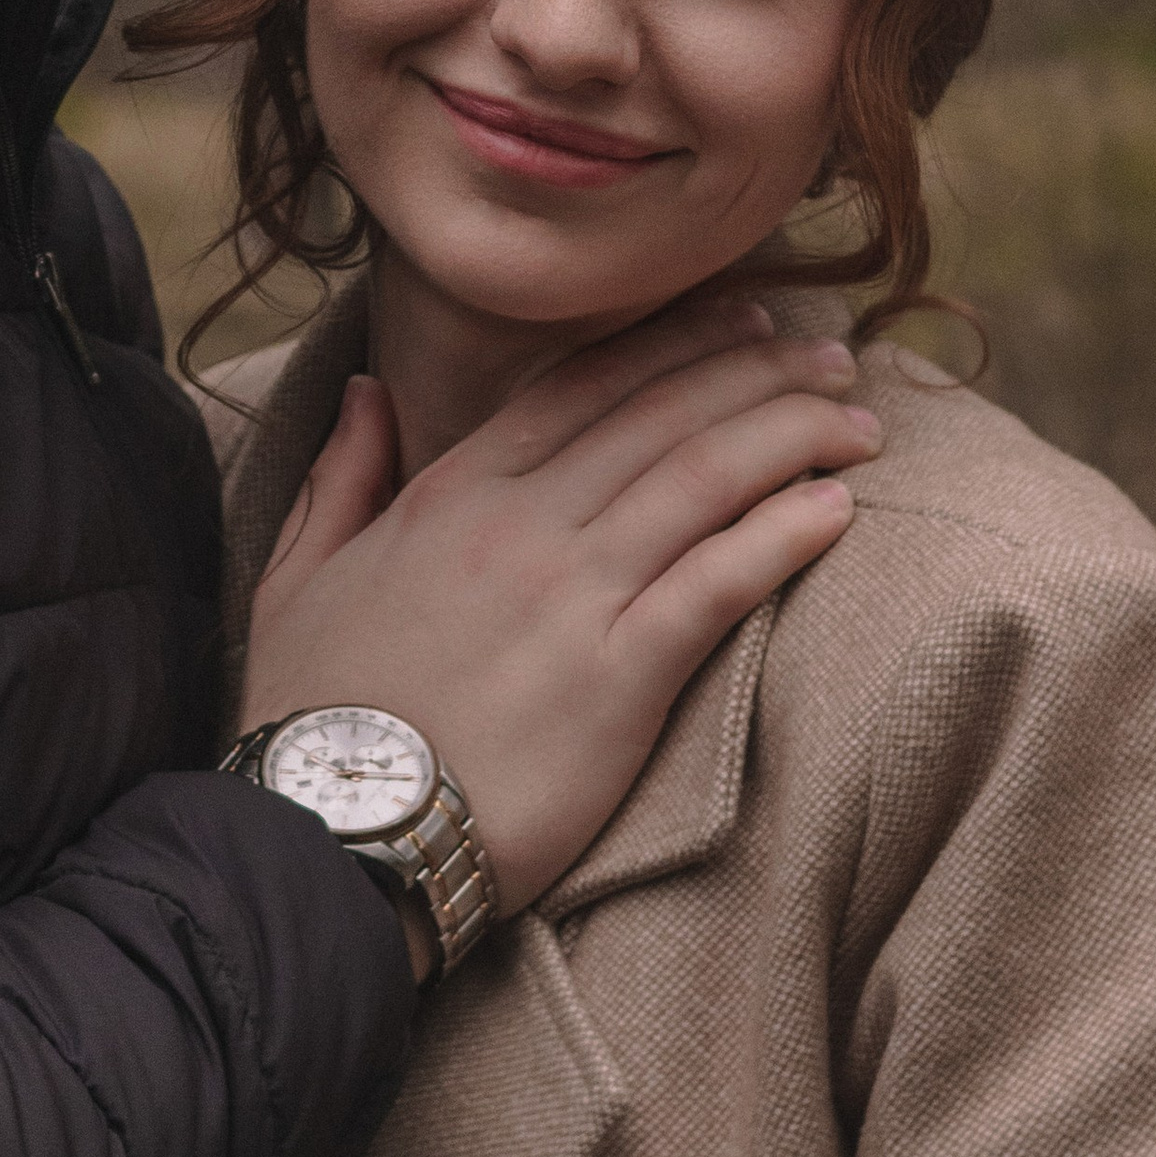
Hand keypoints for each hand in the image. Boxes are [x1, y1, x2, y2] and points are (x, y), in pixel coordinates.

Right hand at [240, 292, 876, 918]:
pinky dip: (783, 534)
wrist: (320, 836)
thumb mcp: (295, 577)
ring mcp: (570, 595)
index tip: (741, 320)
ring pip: (703, 479)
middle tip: (833, 355)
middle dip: (760, 372)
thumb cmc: (304, 720)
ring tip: (860, 424)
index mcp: (449, 493)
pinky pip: (718, 582)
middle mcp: (518, 524)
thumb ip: (340, 473)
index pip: (582, 385)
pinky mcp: (616, 678)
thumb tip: (368, 388)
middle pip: (662, 415)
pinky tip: (836, 508)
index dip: (674, 343)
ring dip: (793, 436)